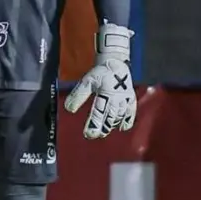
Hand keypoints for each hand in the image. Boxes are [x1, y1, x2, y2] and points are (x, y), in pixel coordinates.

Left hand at [64, 23, 136, 138]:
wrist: (116, 64)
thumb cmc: (99, 74)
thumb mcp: (86, 82)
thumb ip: (78, 96)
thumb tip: (69, 109)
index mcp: (105, 93)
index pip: (98, 112)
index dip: (93, 124)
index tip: (88, 134)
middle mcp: (117, 97)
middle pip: (110, 117)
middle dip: (102, 127)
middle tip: (94, 135)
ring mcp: (125, 99)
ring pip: (120, 116)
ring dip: (112, 124)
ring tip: (104, 131)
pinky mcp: (131, 99)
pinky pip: (131, 112)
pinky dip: (127, 121)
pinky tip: (122, 128)